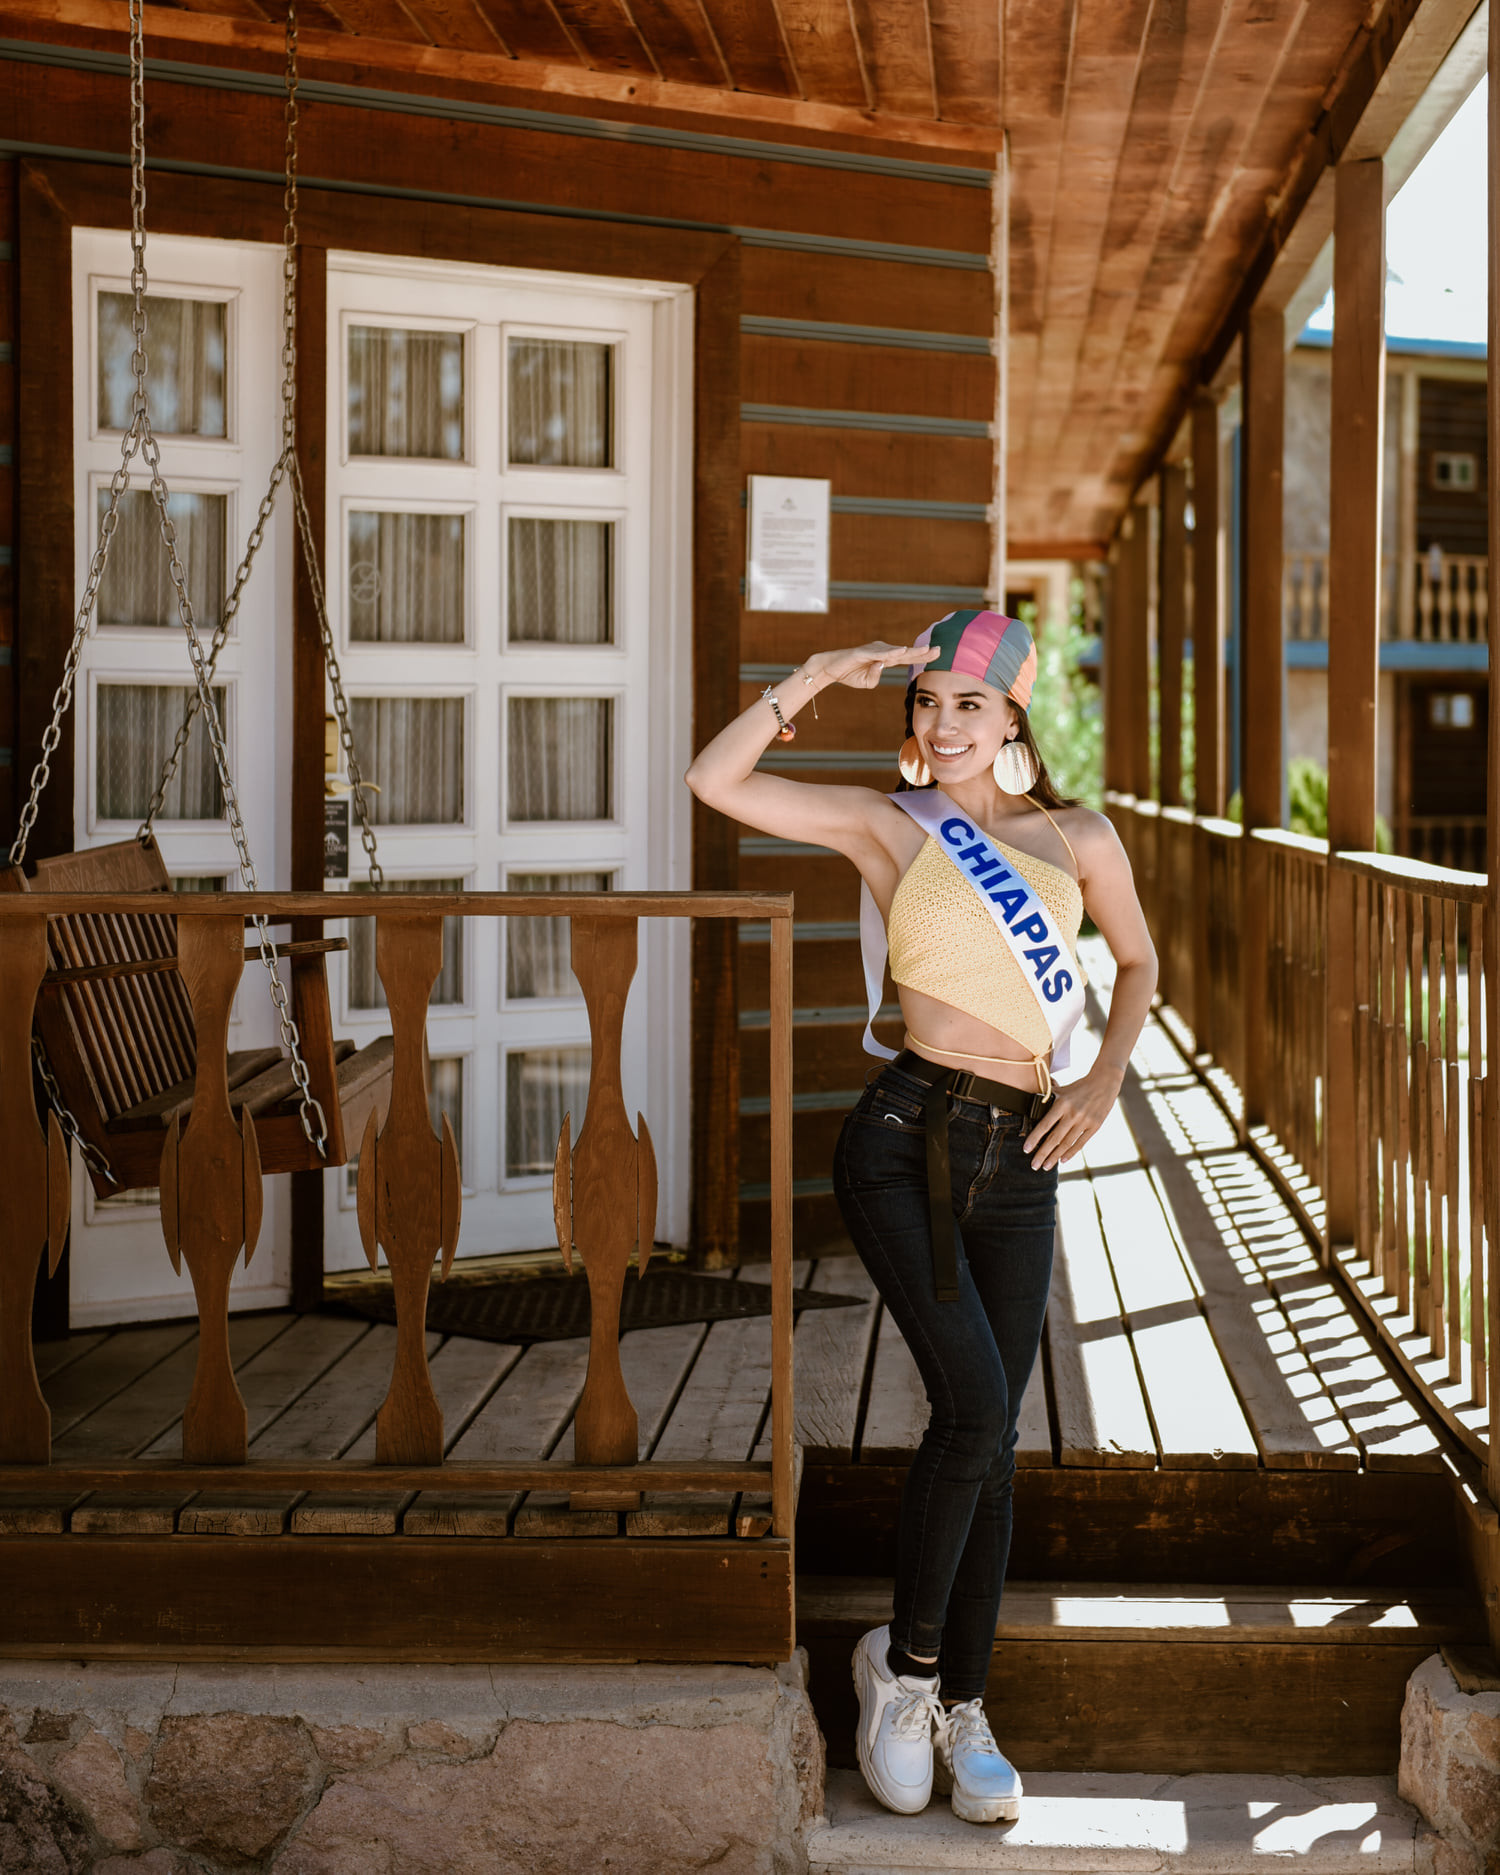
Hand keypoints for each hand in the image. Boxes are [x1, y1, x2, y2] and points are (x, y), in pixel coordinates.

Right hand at [808, 641, 939, 690]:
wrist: (830, 668)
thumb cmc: (850, 674)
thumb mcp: (867, 683)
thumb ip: (875, 678)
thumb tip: (880, 665)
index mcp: (885, 659)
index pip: (907, 658)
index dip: (922, 656)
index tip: (937, 654)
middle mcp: (882, 652)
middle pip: (906, 652)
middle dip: (923, 652)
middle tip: (939, 650)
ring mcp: (872, 650)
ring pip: (895, 652)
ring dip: (911, 652)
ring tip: (926, 651)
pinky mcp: (862, 652)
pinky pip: (878, 653)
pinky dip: (890, 652)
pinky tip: (901, 651)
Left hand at [1022, 1065, 1122, 1170]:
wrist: (1104, 1082)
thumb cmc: (1079, 1086)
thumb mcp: (1062, 1089)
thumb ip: (1047, 1096)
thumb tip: (1030, 1101)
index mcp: (1062, 1104)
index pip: (1045, 1125)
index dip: (1034, 1138)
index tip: (1026, 1149)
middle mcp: (1073, 1114)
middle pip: (1055, 1138)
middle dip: (1042, 1153)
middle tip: (1034, 1166)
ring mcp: (1084, 1121)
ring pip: (1066, 1143)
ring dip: (1055, 1157)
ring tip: (1046, 1166)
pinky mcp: (1095, 1126)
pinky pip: (1081, 1143)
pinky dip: (1071, 1153)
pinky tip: (1062, 1161)